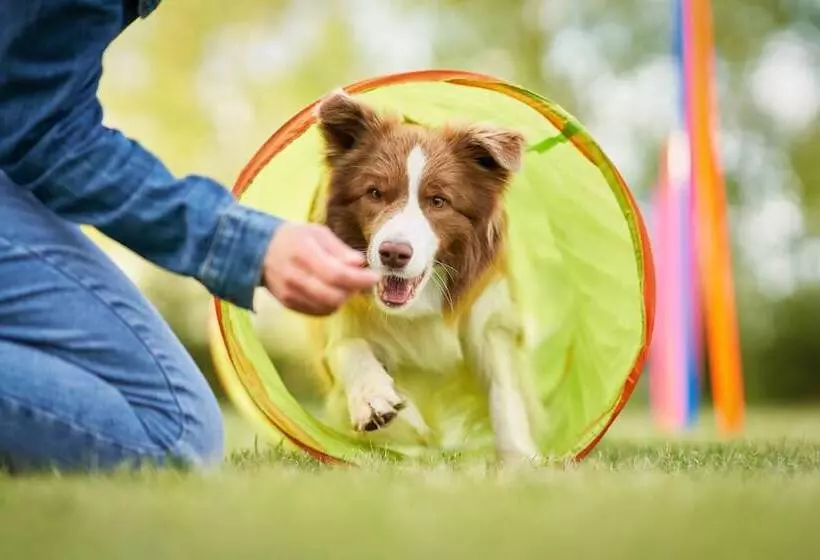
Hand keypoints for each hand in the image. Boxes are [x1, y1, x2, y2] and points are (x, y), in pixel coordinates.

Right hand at [261, 223, 378, 315]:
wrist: (259, 251)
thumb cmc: (294, 238)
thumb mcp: (318, 233)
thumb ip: (339, 249)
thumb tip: (360, 263)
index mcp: (303, 253)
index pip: (336, 274)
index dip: (359, 279)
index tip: (375, 276)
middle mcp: (295, 277)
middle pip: (334, 296)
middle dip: (354, 290)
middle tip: (360, 280)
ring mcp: (291, 294)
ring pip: (328, 307)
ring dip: (344, 298)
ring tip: (346, 284)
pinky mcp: (289, 304)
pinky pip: (318, 312)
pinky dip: (332, 305)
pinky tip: (333, 292)